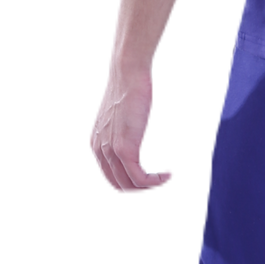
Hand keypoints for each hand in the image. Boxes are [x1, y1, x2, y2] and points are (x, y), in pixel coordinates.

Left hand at [87, 65, 176, 197]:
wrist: (128, 72)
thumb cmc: (129, 88)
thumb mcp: (118, 116)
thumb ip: (119, 133)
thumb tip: (132, 142)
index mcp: (94, 145)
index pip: (110, 179)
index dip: (131, 184)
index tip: (150, 178)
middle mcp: (97, 151)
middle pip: (119, 188)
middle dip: (142, 191)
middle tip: (160, 181)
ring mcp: (109, 152)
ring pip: (131, 189)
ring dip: (153, 188)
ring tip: (167, 178)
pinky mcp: (124, 150)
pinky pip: (141, 180)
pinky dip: (158, 182)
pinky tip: (170, 173)